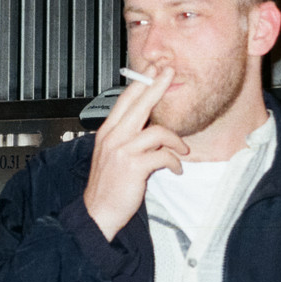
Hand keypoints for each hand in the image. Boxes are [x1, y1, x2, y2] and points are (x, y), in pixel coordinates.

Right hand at [83, 65, 187, 240]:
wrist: (98, 211)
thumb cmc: (108, 185)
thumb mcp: (112, 155)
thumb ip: (127, 138)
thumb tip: (149, 128)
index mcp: (108, 132)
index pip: (124, 100)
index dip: (140, 82)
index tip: (153, 70)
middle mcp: (113, 137)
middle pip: (139, 103)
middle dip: (157, 85)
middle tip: (170, 72)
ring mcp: (122, 151)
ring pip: (157, 132)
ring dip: (175, 141)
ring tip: (182, 150)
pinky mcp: (133, 167)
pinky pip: (163, 156)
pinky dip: (174, 163)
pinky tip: (176, 169)